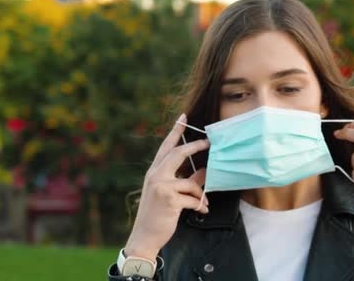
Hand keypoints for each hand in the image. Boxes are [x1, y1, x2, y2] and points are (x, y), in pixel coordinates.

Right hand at [124, 113, 209, 260]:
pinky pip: (193, 198)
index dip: (175, 131)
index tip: (184, 117)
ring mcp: (161, 187)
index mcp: (154, 172)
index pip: (165, 147)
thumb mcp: (169, 194)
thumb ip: (185, 181)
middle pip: (178, 153)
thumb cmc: (158, 215)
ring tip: (203, 203)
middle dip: (195, 146)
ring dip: (200, 194)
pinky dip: (200, 205)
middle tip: (208, 142)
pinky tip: (202, 211)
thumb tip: (204, 171)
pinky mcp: (170, 199)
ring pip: (191, 182)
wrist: (144, 237)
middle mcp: (155, 176)